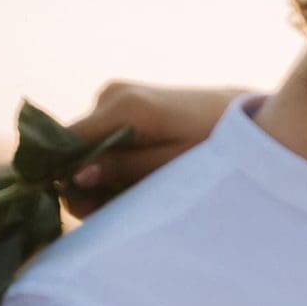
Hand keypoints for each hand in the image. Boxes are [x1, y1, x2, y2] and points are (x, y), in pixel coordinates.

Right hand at [60, 83, 243, 214]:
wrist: (244, 117)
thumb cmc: (214, 146)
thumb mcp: (171, 167)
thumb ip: (123, 170)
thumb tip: (74, 177)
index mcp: (123, 107)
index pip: (66, 141)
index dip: (63, 176)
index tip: (83, 207)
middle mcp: (110, 95)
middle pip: (73, 145)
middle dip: (84, 181)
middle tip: (114, 210)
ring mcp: (115, 96)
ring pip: (86, 144)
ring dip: (100, 173)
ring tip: (134, 194)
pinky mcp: (123, 103)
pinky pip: (102, 137)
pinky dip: (111, 161)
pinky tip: (135, 179)